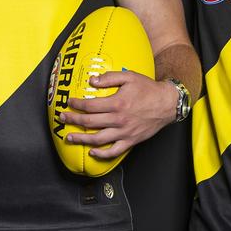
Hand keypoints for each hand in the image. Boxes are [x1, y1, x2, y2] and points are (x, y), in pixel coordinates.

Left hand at [56, 71, 175, 158]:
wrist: (167, 103)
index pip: (90, 106)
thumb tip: (92, 80)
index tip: (69, 102)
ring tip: (70, 138)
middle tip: (62, 118)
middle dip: (73, 120)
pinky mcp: (131, 141)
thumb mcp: (129, 77)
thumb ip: (109, 78)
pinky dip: (102, 154)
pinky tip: (93, 152)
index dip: (76, 105)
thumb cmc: (148, 89)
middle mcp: (119, 120)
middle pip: (90, 123)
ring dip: (82, 139)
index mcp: (117, 103)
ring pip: (98, 139)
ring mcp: (125, 132)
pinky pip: (115, 151)